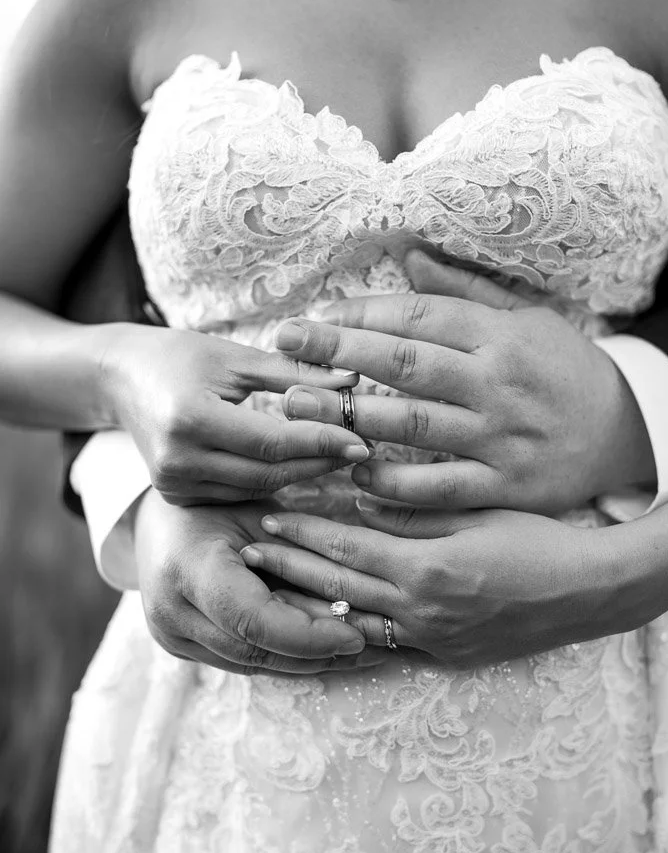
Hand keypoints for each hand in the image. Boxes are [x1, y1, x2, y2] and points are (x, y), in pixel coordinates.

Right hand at [104, 324, 370, 504]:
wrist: (121, 379)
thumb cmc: (180, 357)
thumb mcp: (236, 358)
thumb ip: (294, 373)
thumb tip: (353, 379)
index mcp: (190, 418)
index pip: (271, 441)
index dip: (319, 442)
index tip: (360, 439)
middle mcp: (178, 459)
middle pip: (267, 472)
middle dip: (318, 462)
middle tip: (360, 450)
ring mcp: (173, 483)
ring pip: (256, 488)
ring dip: (301, 474)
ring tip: (338, 455)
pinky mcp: (175, 495)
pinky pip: (238, 493)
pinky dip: (271, 482)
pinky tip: (301, 467)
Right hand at [134, 489, 390, 674]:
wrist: (158, 518)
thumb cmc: (215, 503)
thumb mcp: (257, 516)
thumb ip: (297, 557)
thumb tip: (355, 595)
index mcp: (189, 569)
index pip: (256, 622)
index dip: (311, 636)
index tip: (357, 636)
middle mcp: (172, 612)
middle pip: (257, 651)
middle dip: (318, 654)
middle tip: (372, 649)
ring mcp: (171, 636)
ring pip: (252, 665)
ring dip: (307, 662)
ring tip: (360, 654)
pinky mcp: (179, 648)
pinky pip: (242, 662)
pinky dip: (285, 657)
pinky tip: (325, 653)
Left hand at [241, 498, 640, 666]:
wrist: (590, 592)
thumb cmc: (539, 540)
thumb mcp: (476, 513)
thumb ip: (414, 511)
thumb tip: (358, 496)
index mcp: (425, 570)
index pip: (344, 548)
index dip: (301, 531)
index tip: (265, 515)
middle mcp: (420, 612)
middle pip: (337, 588)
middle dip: (288, 567)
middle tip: (246, 551)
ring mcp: (431, 640)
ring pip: (352, 623)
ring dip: (308, 604)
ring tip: (270, 588)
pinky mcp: (446, 656)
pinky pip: (385, 646)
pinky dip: (350, 634)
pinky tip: (326, 625)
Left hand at [274, 251, 654, 514]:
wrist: (629, 431)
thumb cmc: (564, 368)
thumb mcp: (525, 317)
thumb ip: (463, 289)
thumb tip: (406, 254)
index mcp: (499, 335)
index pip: (417, 318)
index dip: (361, 317)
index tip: (314, 320)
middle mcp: (498, 382)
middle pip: (404, 364)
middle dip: (338, 353)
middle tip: (286, 347)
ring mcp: (501, 437)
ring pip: (412, 424)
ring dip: (347, 417)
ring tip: (297, 409)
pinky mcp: (506, 486)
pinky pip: (441, 487)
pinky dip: (395, 485)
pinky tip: (354, 476)